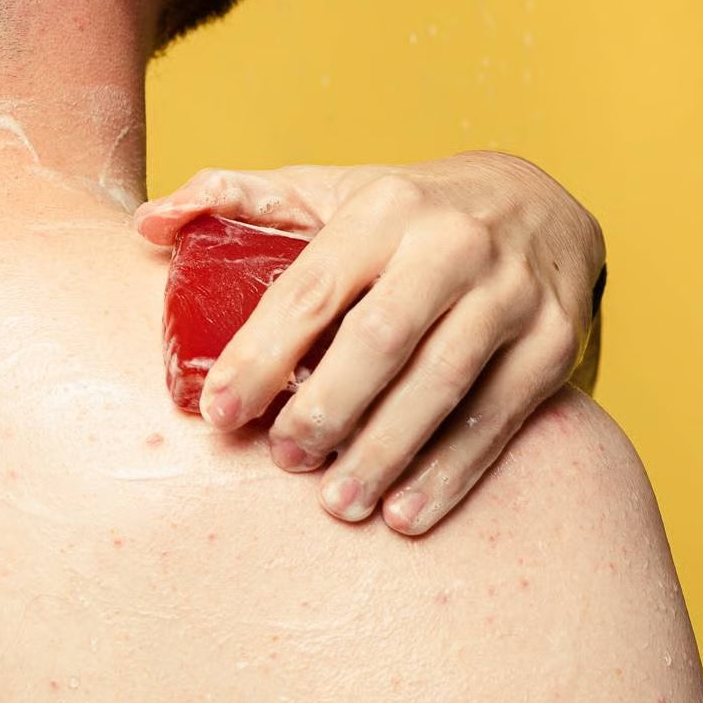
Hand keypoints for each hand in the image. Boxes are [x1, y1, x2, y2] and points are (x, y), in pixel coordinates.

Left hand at [134, 152, 604, 534]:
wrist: (541, 202)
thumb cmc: (408, 213)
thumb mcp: (331, 189)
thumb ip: (240, 201)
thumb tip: (147, 224)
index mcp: (382, 209)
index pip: (309, 290)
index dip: (260, 356)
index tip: (219, 413)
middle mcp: (450, 244)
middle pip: (379, 339)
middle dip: (326, 408)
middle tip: (283, 459)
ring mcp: (510, 293)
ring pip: (441, 383)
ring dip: (385, 452)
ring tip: (338, 503)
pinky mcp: (555, 341)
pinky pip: (498, 416)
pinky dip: (452, 472)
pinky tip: (406, 512)